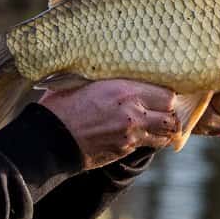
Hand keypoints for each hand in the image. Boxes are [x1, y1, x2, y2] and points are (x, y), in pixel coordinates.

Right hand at [38, 79, 179, 169]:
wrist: (49, 138)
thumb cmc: (61, 105)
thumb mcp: (84, 81)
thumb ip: (108, 78)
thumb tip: (116, 67)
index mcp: (124, 92)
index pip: (167, 95)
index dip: (166, 95)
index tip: (161, 93)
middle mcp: (133, 114)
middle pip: (170, 116)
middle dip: (169, 113)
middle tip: (162, 109)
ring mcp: (130, 136)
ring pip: (164, 135)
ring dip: (162, 129)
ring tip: (156, 123)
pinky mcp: (123, 151)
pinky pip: (146, 145)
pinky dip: (148, 140)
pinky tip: (139, 133)